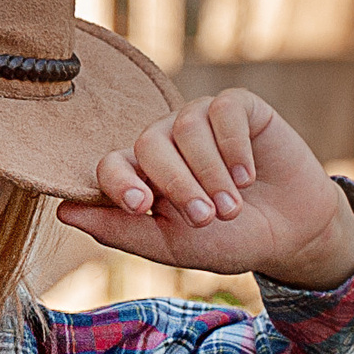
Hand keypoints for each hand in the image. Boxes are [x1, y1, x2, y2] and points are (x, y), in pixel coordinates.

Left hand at [58, 87, 353, 290]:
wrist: (291, 234)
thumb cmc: (228, 241)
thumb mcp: (174, 246)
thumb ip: (122, 231)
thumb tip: (63, 212)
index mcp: (141, 175)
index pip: (111, 164)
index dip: (120, 181)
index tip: (140, 206)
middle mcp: (165, 141)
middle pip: (148, 144)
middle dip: (177, 185)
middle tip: (205, 219)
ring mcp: (200, 120)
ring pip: (187, 128)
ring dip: (211, 174)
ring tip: (232, 207)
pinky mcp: (238, 107)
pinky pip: (224, 111)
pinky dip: (234, 147)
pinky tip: (248, 176)